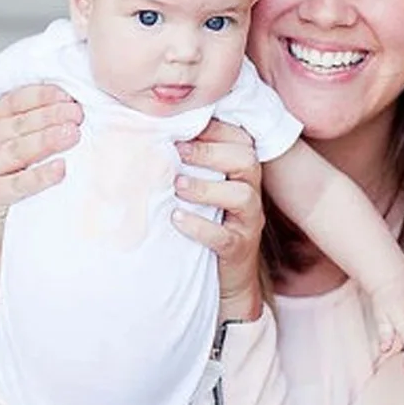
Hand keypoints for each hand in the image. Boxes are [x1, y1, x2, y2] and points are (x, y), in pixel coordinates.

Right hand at [0, 84, 81, 251]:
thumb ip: (43, 123)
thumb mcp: (35, 147)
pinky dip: (40, 176)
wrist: (22, 229)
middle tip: (77, 115)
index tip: (68, 96)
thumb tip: (75, 103)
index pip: (14, 103)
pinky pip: (17, 184)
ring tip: (72, 135)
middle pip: (17, 125)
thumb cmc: (32, 180)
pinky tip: (61, 169)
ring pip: (17, 150)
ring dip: (47, 141)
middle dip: (50, 117)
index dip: (41, 96)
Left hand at [171, 119, 264, 321]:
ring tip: (177, 185)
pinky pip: (226, 236)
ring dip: (206, 188)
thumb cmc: (206, 219)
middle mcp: (250, 191)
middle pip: (247, 160)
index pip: (240, 139)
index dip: (216, 129)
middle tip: (178, 152)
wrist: (224, 276)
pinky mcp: (239, 249)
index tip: (184, 128)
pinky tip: (176, 218)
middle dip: (211, 152)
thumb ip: (190, 161)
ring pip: (243, 195)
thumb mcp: (203, 186)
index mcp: (242, 171)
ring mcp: (248, 221)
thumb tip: (153, 133)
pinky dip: (199, 226)